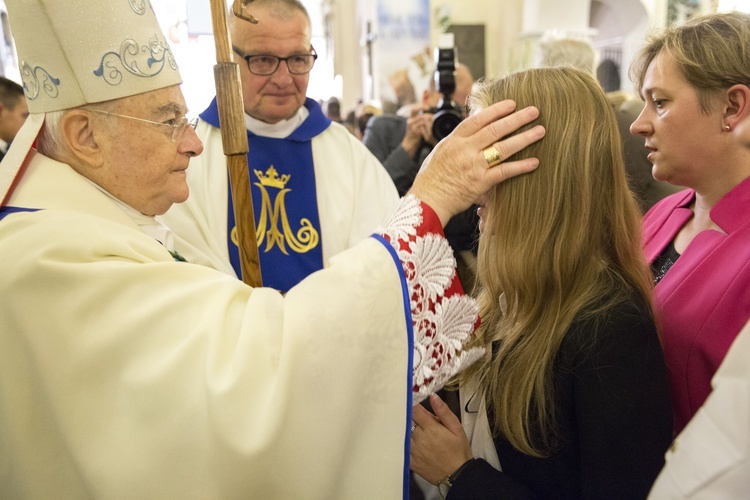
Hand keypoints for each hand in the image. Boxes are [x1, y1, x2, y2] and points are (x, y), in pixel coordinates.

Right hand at [402, 105, 434, 155]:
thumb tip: (430, 115)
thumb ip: (420, 118)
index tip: (428, 107)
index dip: (421, 107)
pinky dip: (428, 127)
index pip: (414, 109)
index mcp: (410, 118)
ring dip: (429, 122)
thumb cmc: (414, 132)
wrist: (410, 142)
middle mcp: (410, 121)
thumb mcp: (415, 124)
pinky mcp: (415, 132)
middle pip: (421, 115)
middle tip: (433, 117)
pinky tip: (430, 128)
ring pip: (423, 121)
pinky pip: (423, 127)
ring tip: (433, 122)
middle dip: (428, 115)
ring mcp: (412, 127)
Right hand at [409, 100, 543, 225]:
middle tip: (534, 111)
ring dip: (524, 138)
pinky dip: (521, 166)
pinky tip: (535, 162)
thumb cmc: (431, 178)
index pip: (477, 120)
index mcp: (454, 140)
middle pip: (494, 129)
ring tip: (540, 131)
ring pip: (503, 147)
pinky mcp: (481, 182)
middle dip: (516, 119)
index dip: (496, 110)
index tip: (512, 103)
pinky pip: (505, 172)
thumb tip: (475, 128)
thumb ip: (459, 140)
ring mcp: (473, 165)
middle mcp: (464, 150)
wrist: (426, 200)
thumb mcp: (441, 151)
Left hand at [410, 394, 472, 484]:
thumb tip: (433, 396)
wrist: (457, 475)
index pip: (414, 410)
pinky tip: (408, 442)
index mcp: (431, 428)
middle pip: (406, 421)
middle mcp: (419, 438)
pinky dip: (403, 443)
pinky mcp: (411, 462)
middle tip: (414, 417)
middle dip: (409, 416)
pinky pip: (402, 448)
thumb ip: (443, 412)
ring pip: (402, 433)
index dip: (412, 404)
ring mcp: (414, 451)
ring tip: (412, 429)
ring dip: (405, 429)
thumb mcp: (457, 428)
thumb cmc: (459, 450)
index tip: (412, 401)